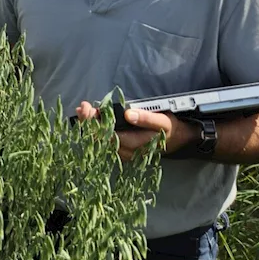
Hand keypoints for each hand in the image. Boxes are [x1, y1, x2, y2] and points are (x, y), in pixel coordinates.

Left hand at [75, 101, 194, 161]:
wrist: (176, 139)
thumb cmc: (168, 128)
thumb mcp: (162, 121)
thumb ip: (146, 118)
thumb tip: (128, 114)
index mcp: (135, 145)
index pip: (108, 135)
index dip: (95, 123)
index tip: (87, 109)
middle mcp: (125, 152)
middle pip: (100, 139)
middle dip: (88, 121)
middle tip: (82, 107)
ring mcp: (122, 152)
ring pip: (99, 140)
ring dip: (89, 124)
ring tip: (82, 109)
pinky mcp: (120, 149)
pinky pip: (103, 140)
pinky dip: (94, 128)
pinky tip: (88, 117)